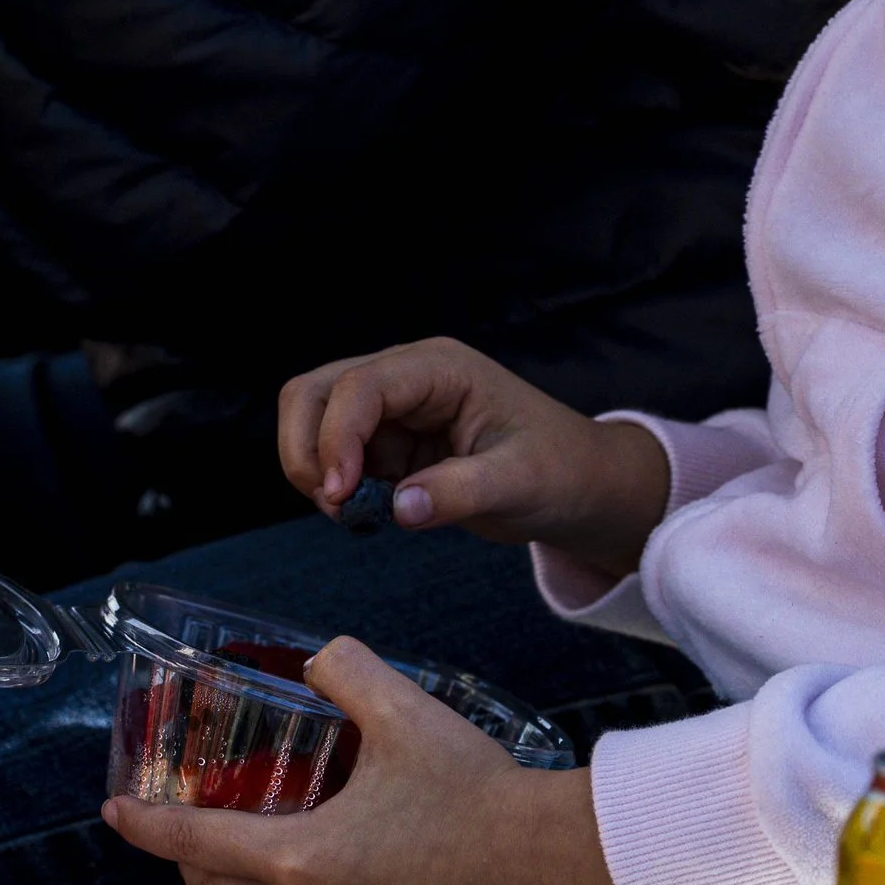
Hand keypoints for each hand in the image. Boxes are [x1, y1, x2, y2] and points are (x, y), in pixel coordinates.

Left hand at [102, 638, 625, 884]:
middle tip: (188, 816)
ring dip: (243, 881)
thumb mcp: (405, 711)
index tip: (112, 814)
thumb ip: (345, 669)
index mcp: (299, 861)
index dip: (144, 825)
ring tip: (261, 835)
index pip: (193, 842)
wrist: (550, 868)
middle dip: (187, 857)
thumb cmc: (477, 791)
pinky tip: (325, 866)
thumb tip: (317, 656)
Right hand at [279, 336, 669, 581]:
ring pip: (316, 422)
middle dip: (305, 448)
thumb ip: (459, 492)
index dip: (335, 437)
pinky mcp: (390, 441)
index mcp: (440, 369)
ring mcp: (394, 409)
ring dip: (318, 470)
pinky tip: (372, 513)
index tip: (339, 496)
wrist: (579, 485)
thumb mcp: (519, 483)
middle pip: (315, 391)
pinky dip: (338, 487)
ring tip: (357, 515)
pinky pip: (338, 457)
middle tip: (333, 506)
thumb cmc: (560, 470)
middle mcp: (407, 377)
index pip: (360, 386)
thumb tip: (398, 508)